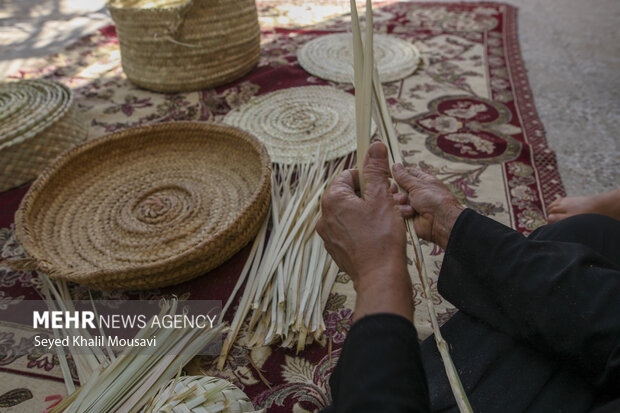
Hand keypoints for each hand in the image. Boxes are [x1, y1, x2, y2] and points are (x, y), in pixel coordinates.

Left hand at [317, 142, 412, 321]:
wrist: (380, 277)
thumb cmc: (381, 238)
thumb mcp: (381, 197)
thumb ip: (376, 170)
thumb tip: (375, 145)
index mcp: (332, 200)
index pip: (348, 175)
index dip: (369, 176)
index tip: (384, 182)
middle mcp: (325, 217)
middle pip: (350, 195)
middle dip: (374, 194)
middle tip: (394, 199)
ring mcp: (329, 235)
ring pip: (352, 214)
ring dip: (373, 211)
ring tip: (395, 215)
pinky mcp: (337, 250)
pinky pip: (351, 230)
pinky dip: (367, 227)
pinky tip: (385, 231)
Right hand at [392, 164, 464, 249]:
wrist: (441, 221)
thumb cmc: (434, 199)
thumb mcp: (418, 184)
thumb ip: (404, 176)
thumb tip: (395, 165)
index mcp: (421, 181)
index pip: (406, 173)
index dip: (397, 173)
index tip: (387, 174)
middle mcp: (415, 192)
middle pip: (397, 187)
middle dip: (395, 189)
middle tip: (397, 190)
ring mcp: (411, 204)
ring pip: (395, 200)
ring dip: (399, 201)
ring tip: (409, 204)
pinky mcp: (407, 216)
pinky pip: (397, 211)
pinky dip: (402, 211)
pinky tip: (410, 213)